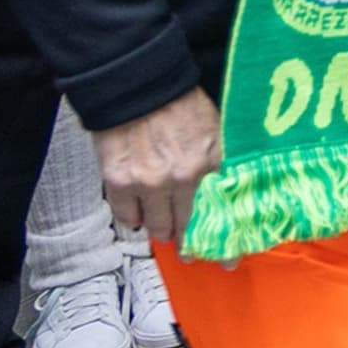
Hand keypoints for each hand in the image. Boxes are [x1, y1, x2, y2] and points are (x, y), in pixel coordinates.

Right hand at [96, 91, 222, 245]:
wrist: (137, 86)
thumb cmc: (180, 105)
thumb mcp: (215, 130)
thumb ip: (221, 164)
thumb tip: (228, 194)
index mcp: (212, 162)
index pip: (222, 214)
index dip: (224, 241)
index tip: (227, 260)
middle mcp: (183, 178)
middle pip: (187, 227)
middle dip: (187, 241)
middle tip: (187, 250)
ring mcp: (149, 183)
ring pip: (157, 227)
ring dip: (161, 231)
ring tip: (163, 230)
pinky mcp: (119, 182)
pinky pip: (127, 218)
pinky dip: (133, 220)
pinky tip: (139, 216)